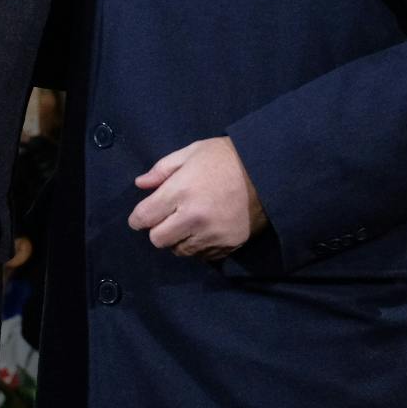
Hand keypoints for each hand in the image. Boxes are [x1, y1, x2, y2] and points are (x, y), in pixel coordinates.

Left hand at [128, 136, 267, 258]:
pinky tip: (206, 229)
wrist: (268, 172)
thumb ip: (163, 169)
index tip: (141, 216)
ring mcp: (212, 235)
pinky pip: (202, 255)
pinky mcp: (228, 245)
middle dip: (158, 229)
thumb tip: (140, 184)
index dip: (138, 218)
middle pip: (158, 240)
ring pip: (180, 250)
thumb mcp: (192, 152)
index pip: (144, 217)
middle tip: (167, 218)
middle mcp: (194, 218)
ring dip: (179, 239)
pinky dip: (199, 245)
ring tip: (189, 223)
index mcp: (181, 191)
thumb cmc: (226, 157)